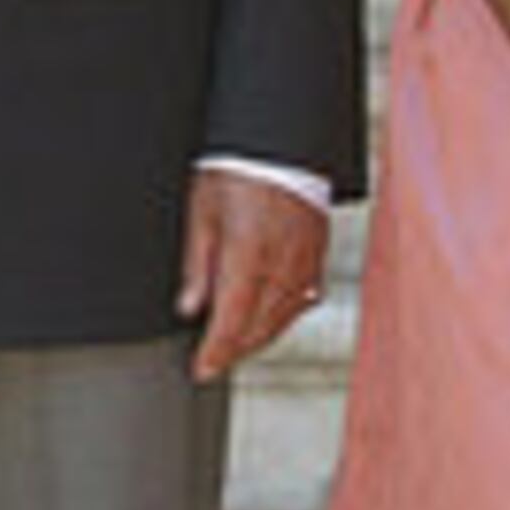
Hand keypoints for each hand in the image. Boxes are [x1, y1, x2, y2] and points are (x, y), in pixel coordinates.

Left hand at [178, 170, 330, 382]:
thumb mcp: (203, 211)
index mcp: (249, 253)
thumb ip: (198, 264)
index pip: (232, 320)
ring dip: (259, 336)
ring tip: (237, 345)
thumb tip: (190, 307)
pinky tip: (271, 316)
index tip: (201, 370)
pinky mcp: (319, 252)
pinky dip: (284, 315)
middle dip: (234, 350)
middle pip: (259, 326)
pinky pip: (305, 297)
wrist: (281, 139)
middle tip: (212, 362)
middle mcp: (282, 262)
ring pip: (284, 316)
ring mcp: (306, 259)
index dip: (215, 352)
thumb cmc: (238, 169)